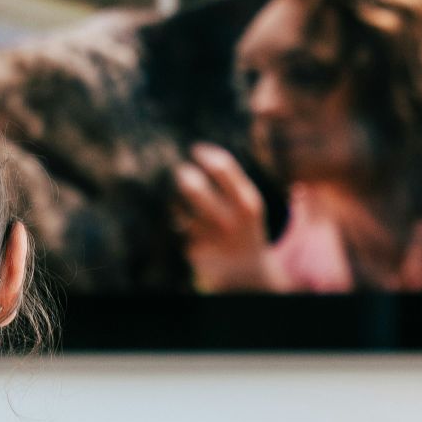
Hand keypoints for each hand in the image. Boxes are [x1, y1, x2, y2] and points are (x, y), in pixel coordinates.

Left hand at [173, 144, 287, 292]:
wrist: (247, 274)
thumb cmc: (244, 228)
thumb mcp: (248, 204)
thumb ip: (231, 180)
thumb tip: (199, 148)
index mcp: (247, 203)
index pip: (222, 168)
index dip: (204, 154)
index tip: (194, 149)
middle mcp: (230, 221)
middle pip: (195, 189)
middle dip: (181, 175)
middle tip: (178, 171)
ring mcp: (210, 239)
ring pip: (179, 209)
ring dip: (173, 199)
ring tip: (175, 196)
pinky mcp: (194, 252)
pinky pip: (175, 227)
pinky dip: (172, 220)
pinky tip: (176, 220)